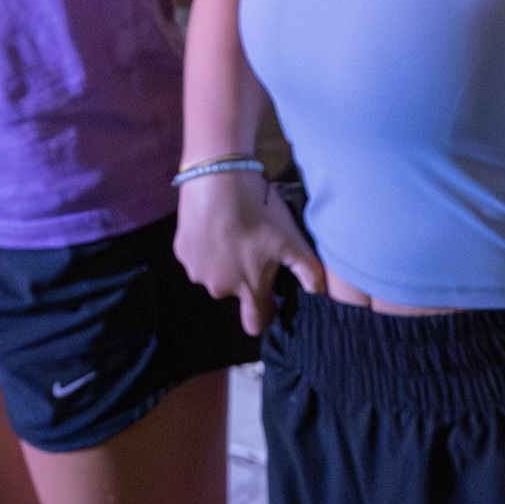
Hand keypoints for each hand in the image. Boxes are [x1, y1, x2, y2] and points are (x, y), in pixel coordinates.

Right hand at [175, 168, 322, 336]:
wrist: (217, 180)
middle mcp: (218, 288)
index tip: (272, 296)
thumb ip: (310, 273)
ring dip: (225, 261)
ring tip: (236, 231)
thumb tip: (323, 296)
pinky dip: (207, 246)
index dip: (267, 313)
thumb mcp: (292, 241)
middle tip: (255, 246)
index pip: (256, 323)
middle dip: (246, 276)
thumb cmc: (258, 214)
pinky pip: (198, 256)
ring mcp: (196, 270)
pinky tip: (217, 224)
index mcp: (248, 289)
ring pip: (215, 274)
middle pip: (236, 292)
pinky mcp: (181, 252)